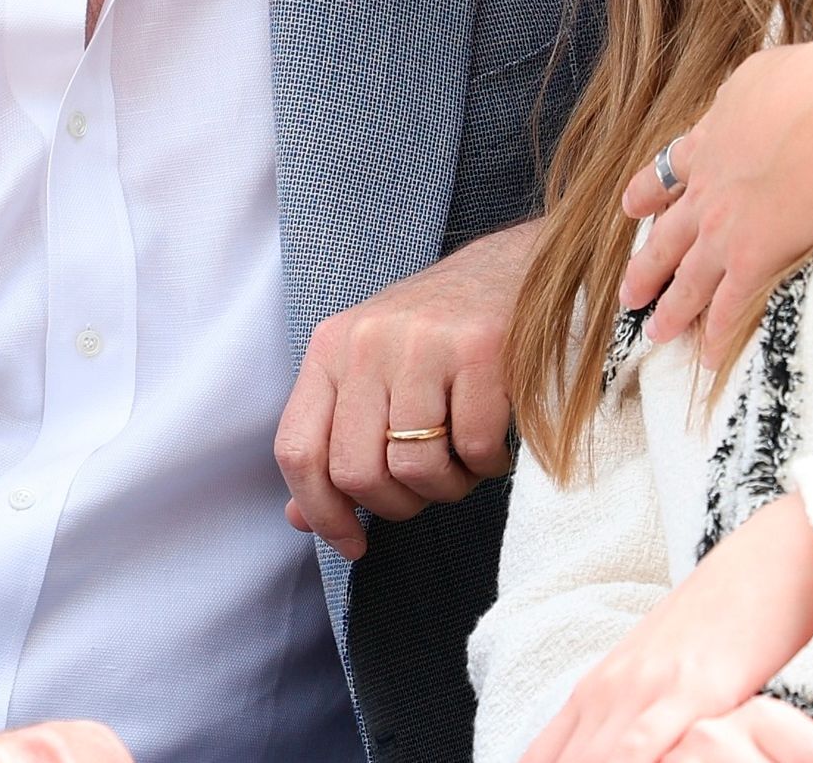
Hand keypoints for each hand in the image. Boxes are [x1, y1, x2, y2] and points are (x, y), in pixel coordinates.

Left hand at [277, 218, 542, 558]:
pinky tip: (494, 445)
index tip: (352, 543)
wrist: (515, 268)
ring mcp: (423, 343)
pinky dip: (487, 466)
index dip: (322, 513)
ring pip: (414, 468)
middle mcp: (367, 342)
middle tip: (427, 492)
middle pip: (356, 472)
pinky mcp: (480, 348)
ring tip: (464, 466)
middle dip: (396, 505)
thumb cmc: (440, 334)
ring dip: (447, 488)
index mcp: (329, 348)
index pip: (298, 450)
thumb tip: (300, 518)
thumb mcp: (371, 372)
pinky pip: (473, 447)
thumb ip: (334, 438)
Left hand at [518, 495, 812, 762]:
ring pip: (595, 761)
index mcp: (598, 688)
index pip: (542, 758)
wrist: (767, 564)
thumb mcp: (661, 673)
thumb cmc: (721, 622)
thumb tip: (617, 753)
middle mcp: (610, 689)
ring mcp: (647, 689)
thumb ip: (632, 719)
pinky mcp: (691, 691)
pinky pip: (645, 749)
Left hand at [621, 32, 812, 368]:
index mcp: (710, 141)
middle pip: (666, 235)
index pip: (672, 170)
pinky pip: (727, 306)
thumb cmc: (808, 83)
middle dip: (645, 266)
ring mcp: (724, 229)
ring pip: (687, 278)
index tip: (631, 204)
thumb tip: (756, 90)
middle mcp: (708, 191)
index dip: (649, 191)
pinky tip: (706, 358)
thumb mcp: (764, 73)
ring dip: (669, 309)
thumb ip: (749, 89)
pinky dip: (715, 334)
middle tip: (626, 291)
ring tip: (653, 332)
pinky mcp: (753, 258)